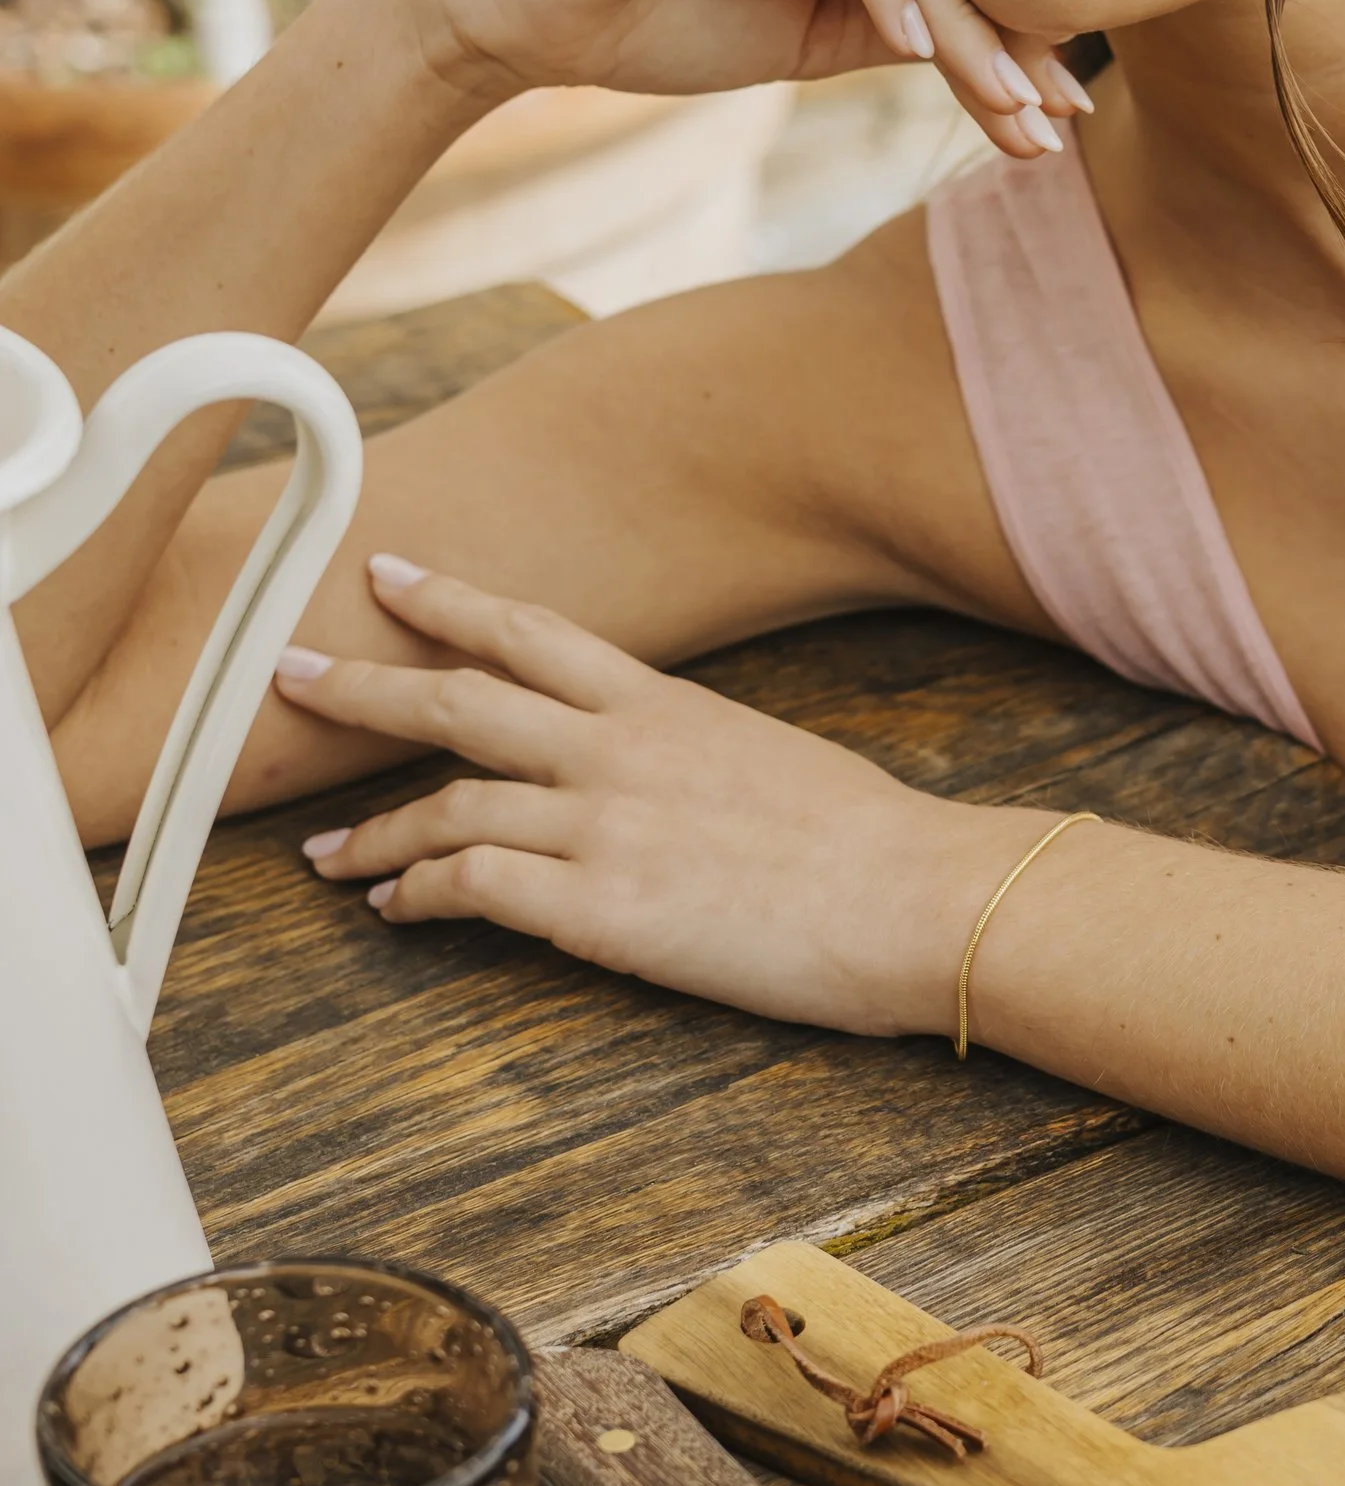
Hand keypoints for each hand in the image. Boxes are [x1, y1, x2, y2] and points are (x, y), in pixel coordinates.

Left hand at [280, 556, 1002, 1033]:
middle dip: (361, 685)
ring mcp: (604, 824)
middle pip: (456, 699)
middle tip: (292, 675)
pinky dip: (419, 895)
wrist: (911, 894)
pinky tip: (397, 909)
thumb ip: (683, 751)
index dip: (448, 598)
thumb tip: (645, 768)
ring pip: (446, 804)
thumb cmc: (861, 839)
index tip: (387, 575)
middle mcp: (617, 749)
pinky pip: (474, 888)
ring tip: (330, 854)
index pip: (530, 629)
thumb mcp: (763, 756)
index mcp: (661, 703)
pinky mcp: (601, 908)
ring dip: (374, 832)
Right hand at [378, 0, 1085, 156]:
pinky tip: (919, 44)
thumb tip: (1002, 58)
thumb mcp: (804, 34)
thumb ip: (892, 27)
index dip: (1006, 28)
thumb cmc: (650, 18)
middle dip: (1002, 33)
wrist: (520, 18)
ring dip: (958, 22)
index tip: (1057, 112)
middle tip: (1054, 118)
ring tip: (1004, 104)